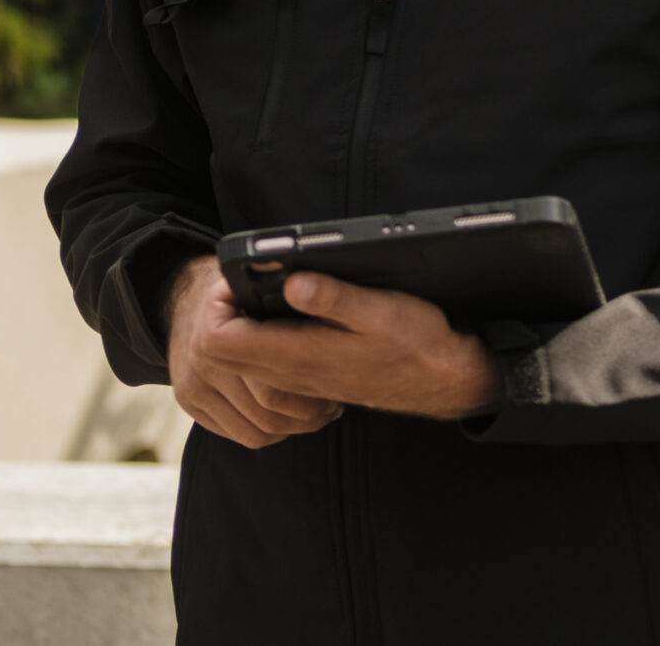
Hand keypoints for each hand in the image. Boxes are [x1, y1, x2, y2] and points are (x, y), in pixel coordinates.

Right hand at [165, 256, 344, 450]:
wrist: (187, 302)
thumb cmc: (236, 293)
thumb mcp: (254, 286)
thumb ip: (274, 293)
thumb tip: (308, 292)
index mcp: (214, 335)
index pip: (269, 385)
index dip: (308, 389)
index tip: (332, 382)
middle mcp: (200, 365)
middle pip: (267, 410)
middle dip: (308, 411)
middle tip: (335, 403)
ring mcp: (192, 390)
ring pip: (258, 431)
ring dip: (295, 427)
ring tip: (321, 412)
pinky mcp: (192, 408)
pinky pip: (243, 435)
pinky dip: (273, 432)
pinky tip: (294, 418)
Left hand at [206, 272, 504, 421]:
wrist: (443, 381)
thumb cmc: (417, 342)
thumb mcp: (381, 310)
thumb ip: (334, 298)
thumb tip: (291, 282)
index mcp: (300, 354)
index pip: (222, 342)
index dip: (216, 307)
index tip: (233, 278)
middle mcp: (291, 373)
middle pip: (220, 355)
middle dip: (218, 314)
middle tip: (238, 279)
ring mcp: (299, 380)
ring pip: (239, 362)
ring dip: (235, 328)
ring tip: (253, 291)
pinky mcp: (310, 380)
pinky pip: (262, 367)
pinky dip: (256, 341)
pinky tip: (278, 315)